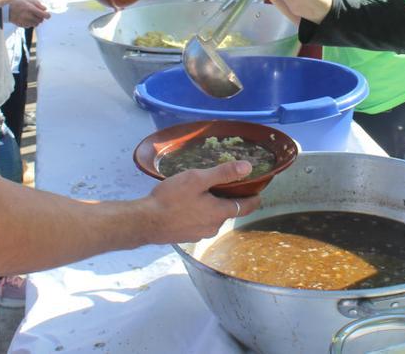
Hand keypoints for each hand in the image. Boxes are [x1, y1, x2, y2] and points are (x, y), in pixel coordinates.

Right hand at [8, 0, 49, 27]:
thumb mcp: (28, 0)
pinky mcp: (21, 25)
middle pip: (41, 20)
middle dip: (41, 17)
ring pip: (36, 24)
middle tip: (37, 13)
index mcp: (31, 9)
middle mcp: (28, 16)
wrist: (5, 9)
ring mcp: (25, 21)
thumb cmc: (18, 2)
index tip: (47, 15)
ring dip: (36, 21)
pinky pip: (30, 26)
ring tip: (31, 16)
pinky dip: (30, 23)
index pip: (44, 15)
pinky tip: (26, 18)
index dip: (47, 15)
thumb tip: (45, 9)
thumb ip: (38, 4)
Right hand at [141, 160, 260, 243]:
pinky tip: (186, 205)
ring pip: (212, 218)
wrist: (145, 222)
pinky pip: (198, 223)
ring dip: (211, 207)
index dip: (254, 198)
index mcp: (219, 212)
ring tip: (201, 193)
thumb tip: (248, 167)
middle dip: (228, 199)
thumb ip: (223, 173)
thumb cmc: (171, 198)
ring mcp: (199, 234)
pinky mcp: (186, 236)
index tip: (258, 192)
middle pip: (228, 211)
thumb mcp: (197, 179)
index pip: (246, 207)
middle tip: (223, 184)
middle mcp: (213, 227)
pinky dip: (198, 214)